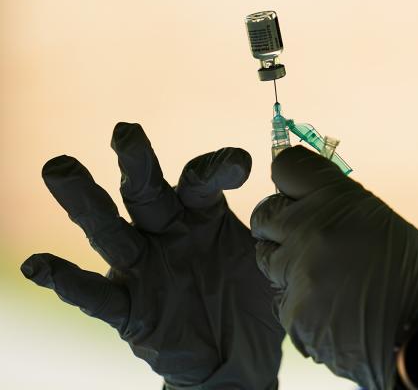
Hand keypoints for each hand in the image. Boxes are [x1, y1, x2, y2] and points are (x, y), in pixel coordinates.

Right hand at [20, 123, 284, 388]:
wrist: (239, 358)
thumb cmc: (252, 298)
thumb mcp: (272, 257)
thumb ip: (279, 225)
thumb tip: (307, 193)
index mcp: (202, 214)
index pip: (200, 179)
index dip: (216, 167)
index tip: (240, 165)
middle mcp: (167, 233)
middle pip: (146, 191)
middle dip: (137, 162)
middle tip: (126, 132)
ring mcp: (144, 269)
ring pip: (110, 230)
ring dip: (85, 202)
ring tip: (61, 168)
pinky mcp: (129, 309)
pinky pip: (95, 295)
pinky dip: (66, 281)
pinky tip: (38, 265)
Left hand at [250, 146, 417, 388]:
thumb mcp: (383, 223)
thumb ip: (337, 208)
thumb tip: (303, 200)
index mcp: (338, 199)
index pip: (286, 167)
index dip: (291, 182)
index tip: (299, 194)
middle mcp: (311, 230)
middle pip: (265, 214)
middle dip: (280, 225)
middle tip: (306, 239)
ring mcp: (298, 274)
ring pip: (267, 259)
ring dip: (289, 265)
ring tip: (329, 279)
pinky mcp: (293, 314)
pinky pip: (282, 299)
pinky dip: (301, 304)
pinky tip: (335, 310)